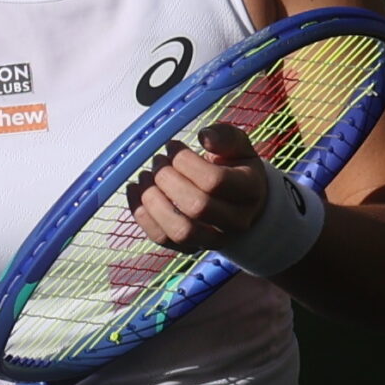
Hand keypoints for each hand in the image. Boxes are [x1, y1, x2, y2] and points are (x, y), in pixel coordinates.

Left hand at [125, 122, 268, 250]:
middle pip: (196, 207)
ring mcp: (214, 239)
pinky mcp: (191, 248)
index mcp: (250, 190)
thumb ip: (224, 136)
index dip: (186, 161)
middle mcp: (236, 220)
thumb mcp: (238, 146)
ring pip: (179, 230)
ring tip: (144, 177)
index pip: (215, 181)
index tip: (172, 146)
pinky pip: (162, 239)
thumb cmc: (235, 168)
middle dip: (167, 179)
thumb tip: (204, 136)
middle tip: (157, 161)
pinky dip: (142, 216)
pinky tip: (134, 191)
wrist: (242, 204)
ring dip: (153, 201)